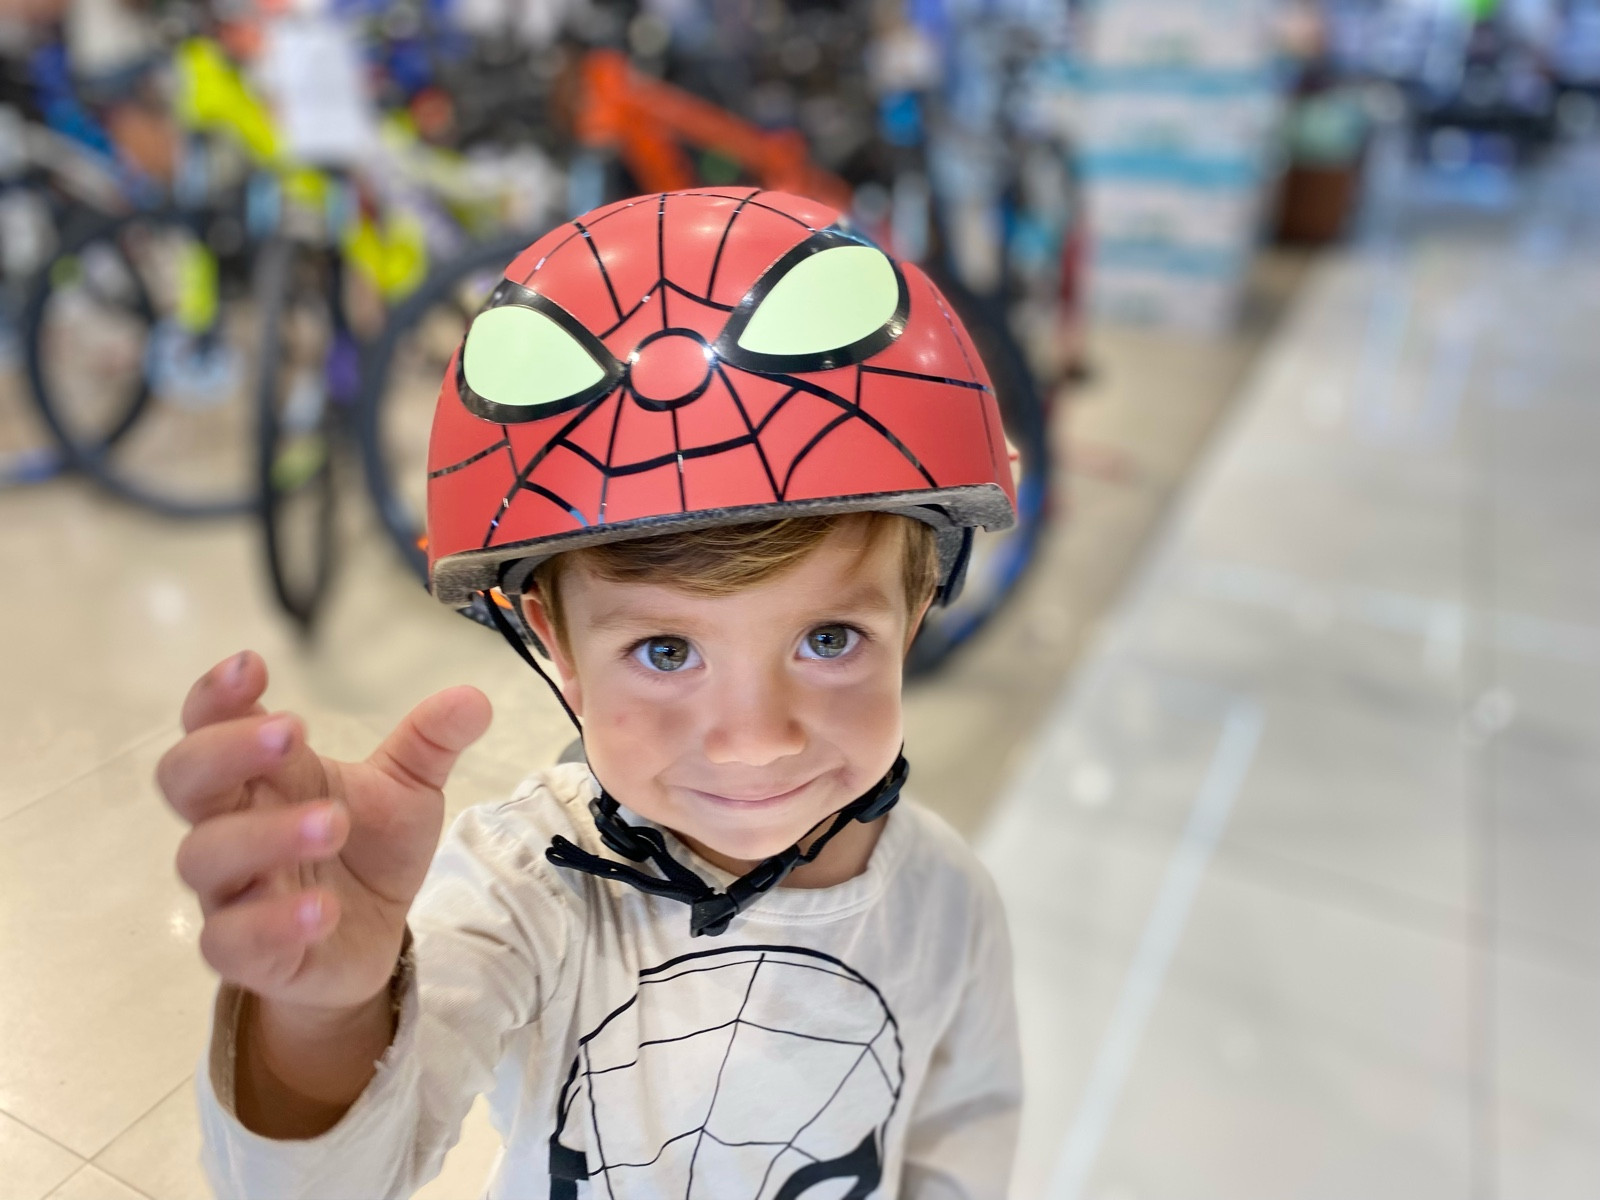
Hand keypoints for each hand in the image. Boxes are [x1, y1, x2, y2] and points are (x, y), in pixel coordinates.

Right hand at [158, 651, 491, 1014]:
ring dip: (265, 834)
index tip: (253, 665)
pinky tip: (323, 909)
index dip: (218, 695)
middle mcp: (232, 825)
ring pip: (203, 856)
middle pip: (184, 778)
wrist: (371, 942)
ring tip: (333, 822)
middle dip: (227, 749)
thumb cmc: (369, 851)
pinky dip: (273, 922)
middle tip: (291, 732)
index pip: (211, 724)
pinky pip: (231, 940)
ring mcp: (232, 890)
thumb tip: (474, 699)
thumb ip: (430, 743)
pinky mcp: (248, 954)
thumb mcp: (407, 791)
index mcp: (263, 775)